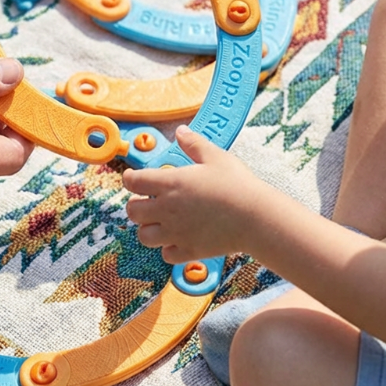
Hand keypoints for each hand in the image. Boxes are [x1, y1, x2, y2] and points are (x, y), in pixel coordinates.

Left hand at [122, 125, 263, 262]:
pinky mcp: (188, 251)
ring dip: (148, 228)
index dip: (129, 179)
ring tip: (160, 222)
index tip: (133, 178)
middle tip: (147, 201)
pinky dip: (168, 248)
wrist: (256, 217)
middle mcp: (167, 209)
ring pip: (144, 236)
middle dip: (136, 205)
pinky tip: (178, 239)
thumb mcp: (215, 156)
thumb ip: (194, 143)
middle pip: (132, 211)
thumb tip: (180, 131)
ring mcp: (176, 233)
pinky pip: (166, 255)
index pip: (133, 182)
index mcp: (170, 183)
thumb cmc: (237, 184)